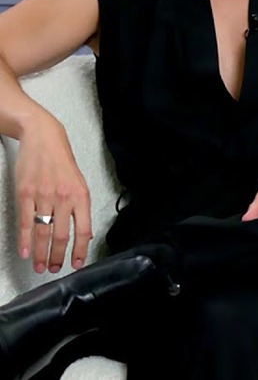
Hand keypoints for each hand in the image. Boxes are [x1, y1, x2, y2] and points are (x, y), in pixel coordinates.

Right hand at [13, 117, 91, 273]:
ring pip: (43, 231)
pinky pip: (25, 222)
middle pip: (62, 234)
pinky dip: (24, 240)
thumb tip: (83, 234)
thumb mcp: (79, 182)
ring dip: (41, 252)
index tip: (77, 263)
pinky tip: (25, 251)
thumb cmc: (61, 161)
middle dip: (58, 256)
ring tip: (40, 266)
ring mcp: (43, 196)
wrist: (43, 137)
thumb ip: (80, 207)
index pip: (84, 229)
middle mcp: (64, 197)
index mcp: (81, 196)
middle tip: (54, 269)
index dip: (80, 250)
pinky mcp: (25, 194)